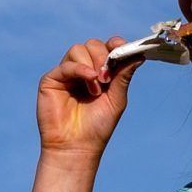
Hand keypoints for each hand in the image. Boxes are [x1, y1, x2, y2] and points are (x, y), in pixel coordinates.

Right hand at [36, 36, 139, 156]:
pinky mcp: (51, 80)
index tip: (121, 47)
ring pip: (78, 49)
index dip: (114, 44)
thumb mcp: (117, 99)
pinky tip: (90, 82)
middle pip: (92, 45)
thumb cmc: (97, 127)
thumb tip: (139, 54)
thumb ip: (124, 75)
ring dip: (92, 65)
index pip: (106, 48)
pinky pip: (67, 64)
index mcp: (98, 73)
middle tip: (108, 78)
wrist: (77, 147)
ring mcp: (66, 74)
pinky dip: (80, 69)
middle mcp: (82, 70)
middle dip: (103, 57)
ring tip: (96, 88)